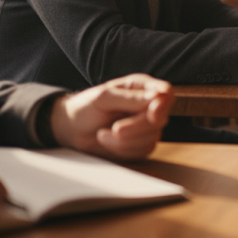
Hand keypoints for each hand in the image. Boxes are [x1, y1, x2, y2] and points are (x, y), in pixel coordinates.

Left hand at [52, 75, 173, 159]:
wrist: (71, 130)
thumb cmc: (85, 108)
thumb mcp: (103, 98)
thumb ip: (131, 98)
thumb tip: (158, 97)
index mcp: (140, 87)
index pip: (166, 92)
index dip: (163, 104)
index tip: (152, 115)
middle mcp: (147, 105)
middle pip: (160, 119)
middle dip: (136, 127)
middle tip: (115, 129)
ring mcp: (145, 126)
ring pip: (152, 138)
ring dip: (125, 140)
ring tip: (104, 133)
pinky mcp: (141, 144)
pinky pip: (143, 151)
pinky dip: (122, 149)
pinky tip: (107, 141)